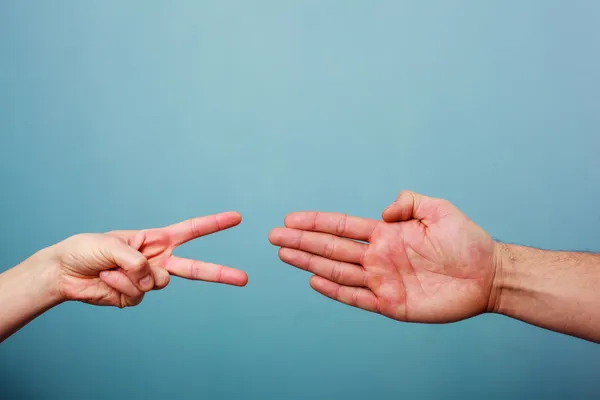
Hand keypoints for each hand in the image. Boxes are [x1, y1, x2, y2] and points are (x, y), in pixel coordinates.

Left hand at [52, 212, 246, 307]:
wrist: (63, 273)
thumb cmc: (86, 249)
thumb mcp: (111, 243)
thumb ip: (136, 258)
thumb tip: (152, 278)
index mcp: (156, 239)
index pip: (192, 230)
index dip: (215, 224)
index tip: (237, 218)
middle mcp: (157, 260)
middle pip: (196, 269)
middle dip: (221, 273)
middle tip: (244, 279)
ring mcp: (147, 280)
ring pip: (160, 283)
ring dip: (134, 275)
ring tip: (112, 268)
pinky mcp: (134, 297)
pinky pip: (138, 295)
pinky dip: (121, 286)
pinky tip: (107, 279)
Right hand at [269, 191, 497, 322]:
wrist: (488, 275)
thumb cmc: (467, 241)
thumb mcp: (438, 209)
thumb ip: (408, 202)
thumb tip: (382, 214)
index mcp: (385, 234)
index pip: (342, 226)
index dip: (315, 222)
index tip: (290, 219)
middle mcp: (378, 257)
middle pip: (331, 248)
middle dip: (301, 241)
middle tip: (273, 236)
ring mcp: (382, 280)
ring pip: (337, 270)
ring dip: (309, 262)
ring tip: (284, 253)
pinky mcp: (391, 304)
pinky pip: (357, 297)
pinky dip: (334, 290)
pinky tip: (314, 280)